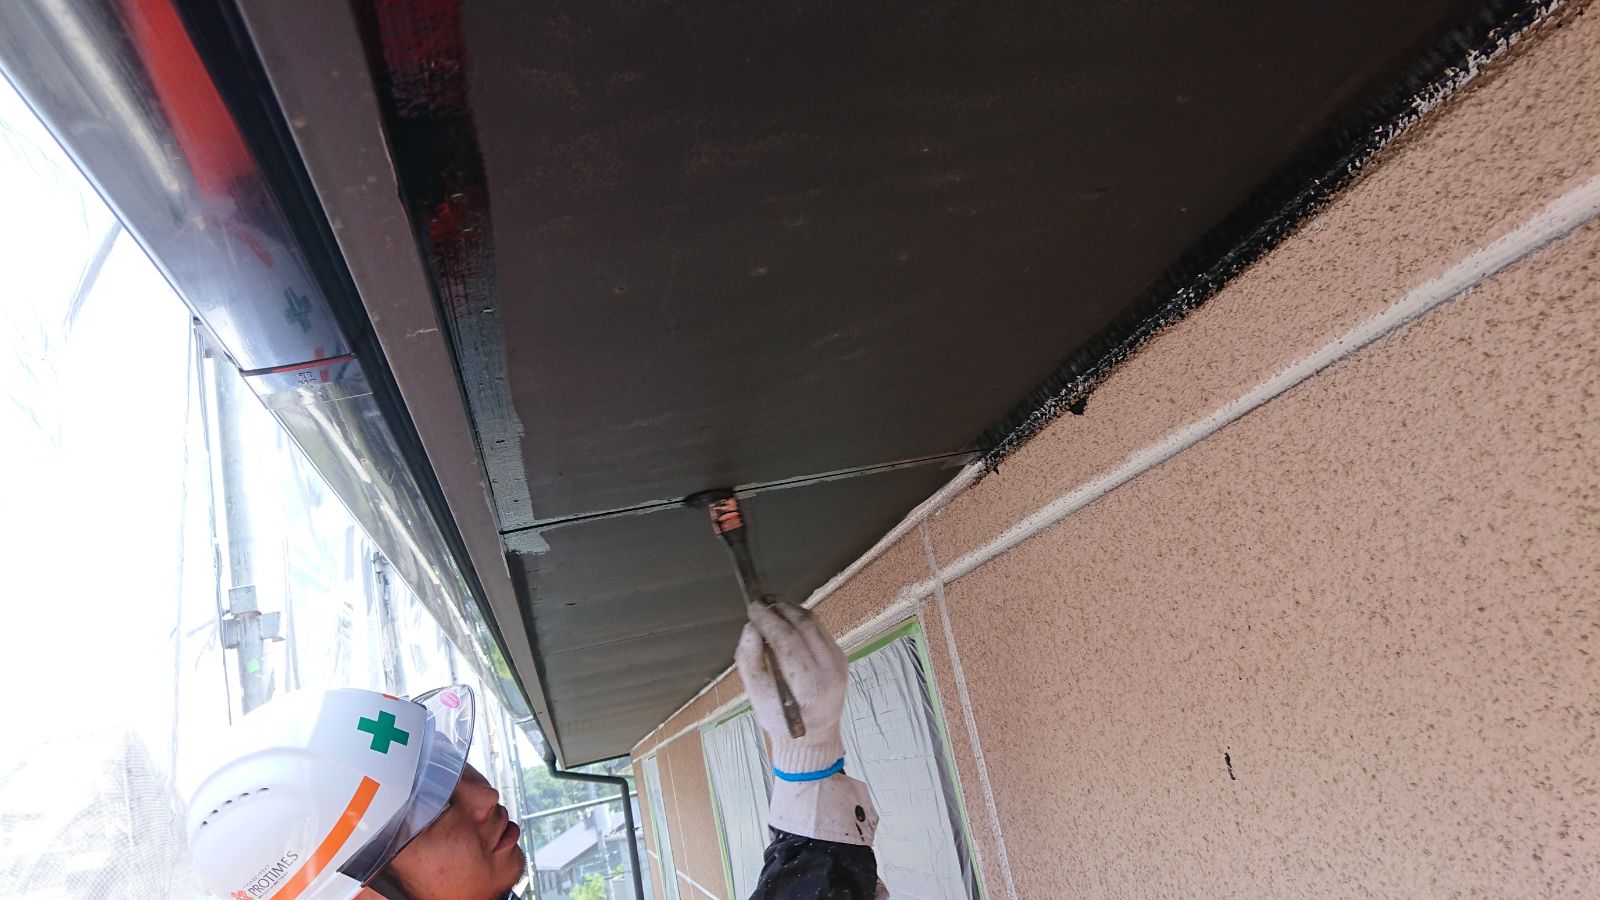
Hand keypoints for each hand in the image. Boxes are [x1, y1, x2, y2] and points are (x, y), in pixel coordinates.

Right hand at [735, 601, 846, 776]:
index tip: (752, 607)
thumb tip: (751, 626)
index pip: (787, 640)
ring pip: (813, 622)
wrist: (812, 736)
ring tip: (769, 606)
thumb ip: (750, 661)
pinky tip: (785, 619)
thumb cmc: (780, 719)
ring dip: (790, 609)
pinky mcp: (841, 656)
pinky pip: (819, 629)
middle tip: (759, 603)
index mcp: (809, 686)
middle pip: (803, 625)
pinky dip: (800, 619)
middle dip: (778, 608)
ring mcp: (839, 662)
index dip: (768, 619)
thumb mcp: (756, 696)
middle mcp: (830, 671)